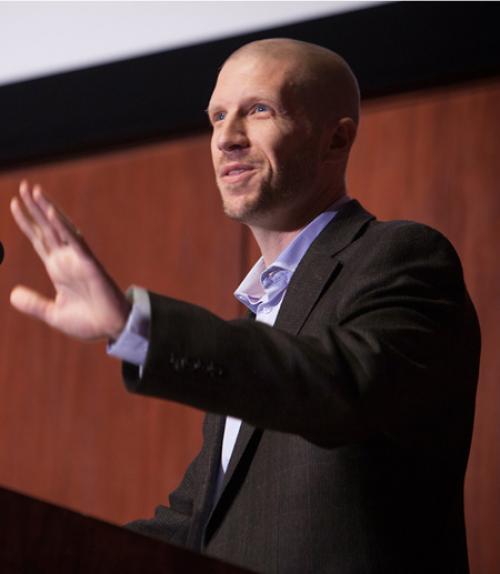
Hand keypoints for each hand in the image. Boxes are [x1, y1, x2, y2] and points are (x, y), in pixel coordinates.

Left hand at [10, 181, 130, 340]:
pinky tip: (50, 212)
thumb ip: (34, 303)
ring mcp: (77, 260)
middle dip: (34, 208)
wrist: (111, 328)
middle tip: (23, 187)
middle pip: (46, 228)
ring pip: (59, 229)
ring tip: (33, 191)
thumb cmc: (88, 322)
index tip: (14, 204)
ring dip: (46, 209)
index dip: (26, 222)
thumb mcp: (53, 314)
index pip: (39, 240)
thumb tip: (12, 294)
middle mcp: (67, 260)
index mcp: (58, 269)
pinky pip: (74, 242)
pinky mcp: (89, 265)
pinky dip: (62, 227)